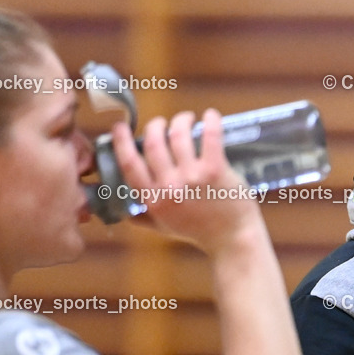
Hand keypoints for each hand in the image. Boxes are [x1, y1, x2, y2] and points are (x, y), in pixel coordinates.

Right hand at [111, 109, 260, 253]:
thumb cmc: (199, 232)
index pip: (129, 163)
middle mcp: (169, 187)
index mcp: (153, 199)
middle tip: (163, 123)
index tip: (121, 126)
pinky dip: (210, 120)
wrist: (232, 239)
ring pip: (178, 134)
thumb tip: (126, 214)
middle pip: (153, 142)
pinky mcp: (215, 170)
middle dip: (156, 125)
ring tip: (187, 119)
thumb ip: (144, 218)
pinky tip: (210, 115)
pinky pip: (210, 135)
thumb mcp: (165, 228)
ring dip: (181, 120)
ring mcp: (192, 177)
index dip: (122, 141)